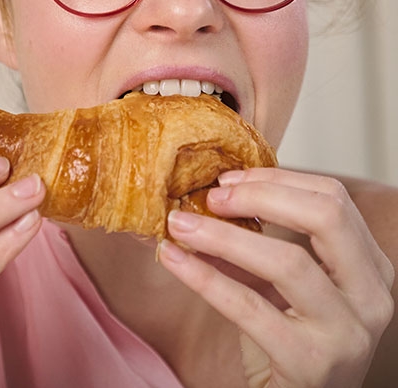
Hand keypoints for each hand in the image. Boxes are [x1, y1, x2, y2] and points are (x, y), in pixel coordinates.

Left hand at [159, 168, 394, 386]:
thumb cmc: (293, 342)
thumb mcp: (288, 286)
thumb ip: (264, 242)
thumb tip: (208, 198)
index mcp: (369, 268)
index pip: (334, 199)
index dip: (277, 180)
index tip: (228, 180)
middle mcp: (369, 296)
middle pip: (326, 217)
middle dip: (261, 196)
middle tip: (210, 196)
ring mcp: (346, 331)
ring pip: (288, 262)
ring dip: (223, 236)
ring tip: (180, 224)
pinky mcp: (310, 362)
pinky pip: (248, 307)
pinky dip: (203, 277)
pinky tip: (172, 258)